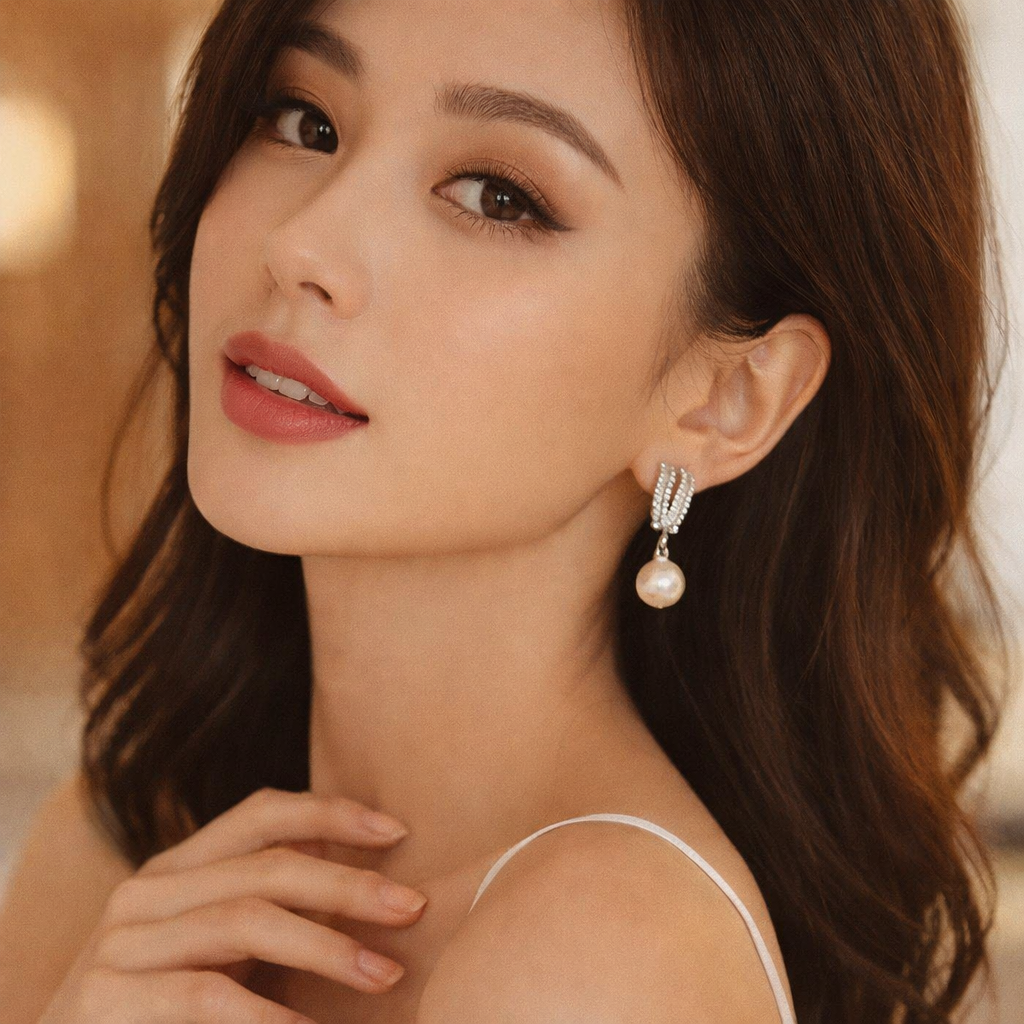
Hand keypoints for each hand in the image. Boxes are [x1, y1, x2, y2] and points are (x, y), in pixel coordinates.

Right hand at [35, 786, 427, 1023]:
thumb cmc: (163, 1004)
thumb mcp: (217, 944)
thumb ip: (268, 904)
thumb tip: (377, 885)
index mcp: (178, 865)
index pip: (262, 812)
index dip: (332, 813)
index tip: (399, 832)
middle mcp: (147, 890)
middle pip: (266, 867)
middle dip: (349, 886)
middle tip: (412, 909)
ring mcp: (121, 943)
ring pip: (243, 921)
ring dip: (324, 947)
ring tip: (383, 974)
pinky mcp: (106, 998)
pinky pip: (204, 996)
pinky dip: (266, 1014)